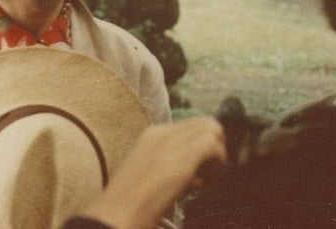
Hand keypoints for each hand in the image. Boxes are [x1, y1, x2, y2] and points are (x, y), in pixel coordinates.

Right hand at [78, 117, 226, 228]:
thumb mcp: (148, 175)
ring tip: (206, 176)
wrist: (118, 212)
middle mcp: (162, 133)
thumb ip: (170, 167)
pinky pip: (212, 144)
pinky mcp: (182, 158)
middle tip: (209, 170)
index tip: (201, 168)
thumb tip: (196, 176)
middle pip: (204, 123)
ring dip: (217, 152)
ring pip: (211, 128)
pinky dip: (217, 160)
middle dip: (214, 145)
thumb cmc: (130, 203)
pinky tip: (204, 180)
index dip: (202, 144)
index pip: (190, 126)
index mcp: (151, 135)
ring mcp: (172, 144)